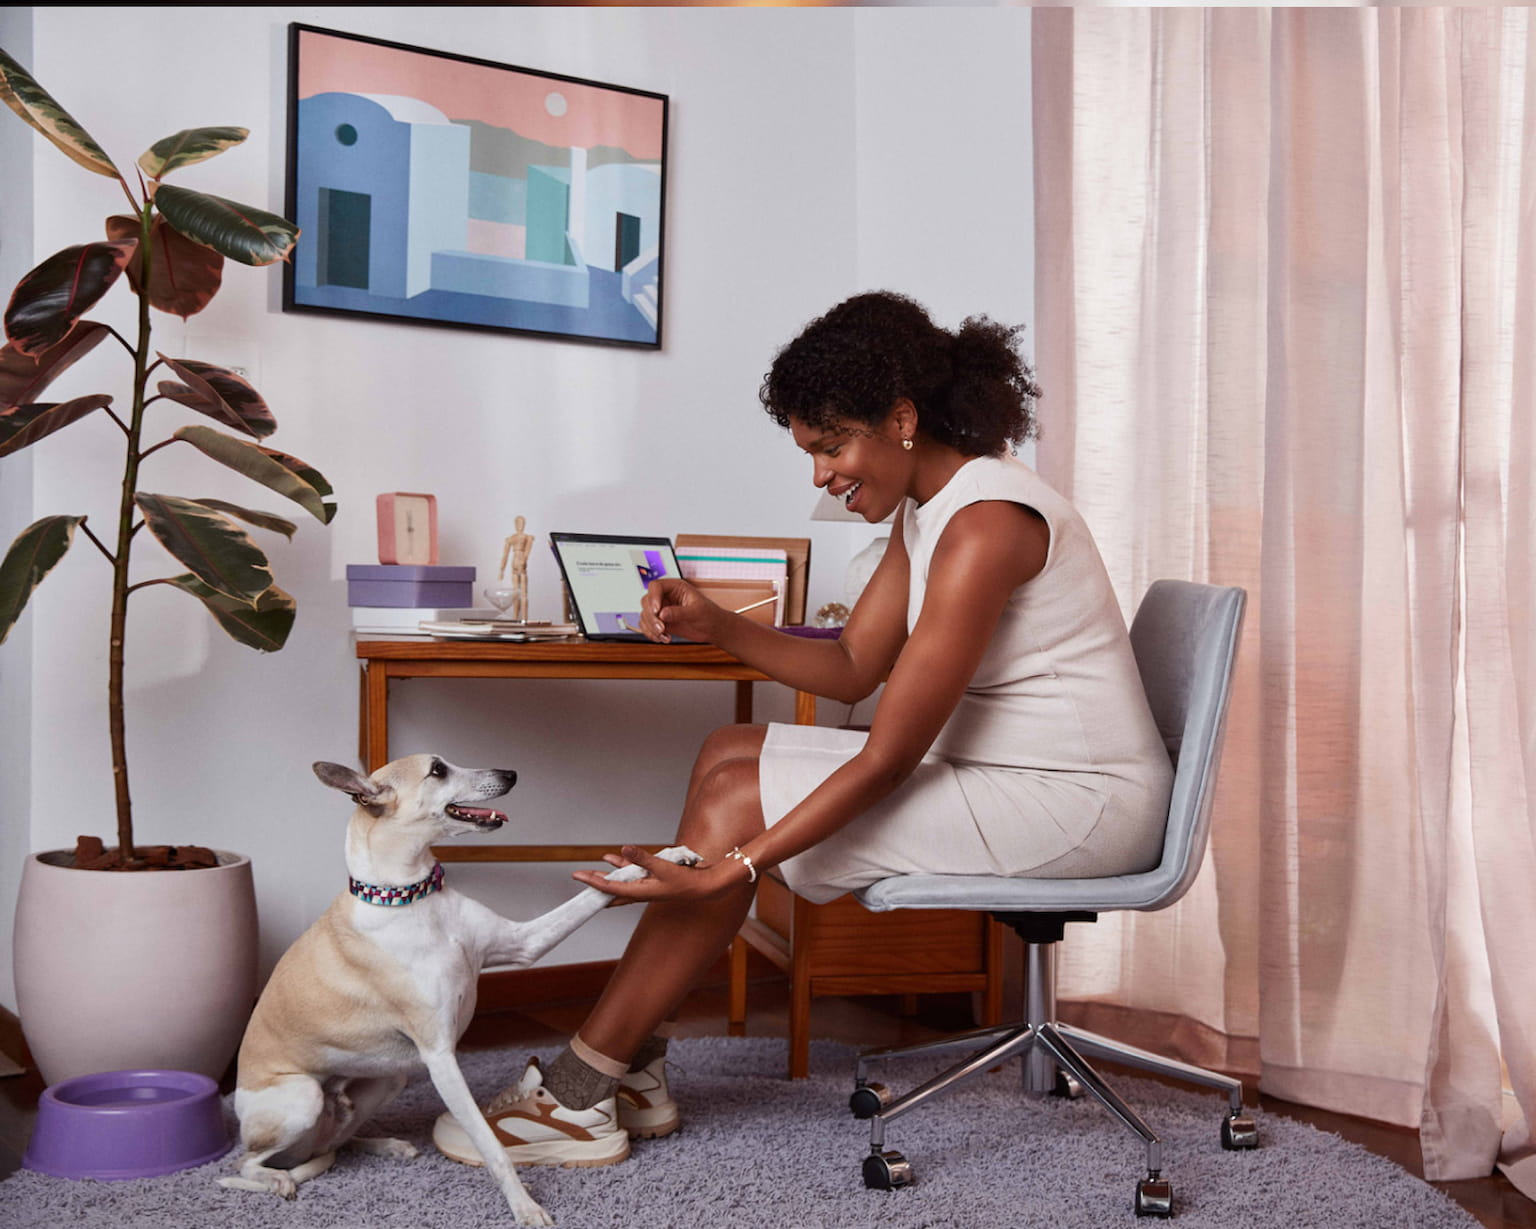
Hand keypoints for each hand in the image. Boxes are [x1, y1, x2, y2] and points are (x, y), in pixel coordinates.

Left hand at [572, 846, 744, 902]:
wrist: (704, 887)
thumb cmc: (685, 881)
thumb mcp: (662, 866)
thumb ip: (642, 858)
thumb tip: (623, 849)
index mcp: (640, 892)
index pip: (610, 888)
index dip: (593, 882)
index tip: (578, 876)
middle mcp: (640, 891)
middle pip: (611, 890)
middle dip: (595, 884)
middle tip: (578, 877)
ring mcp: (647, 886)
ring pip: (621, 881)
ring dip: (609, 874)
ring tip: (595, 866)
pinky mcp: (653, 879)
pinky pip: (634, 873)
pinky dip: (625, 866)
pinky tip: (618, 857)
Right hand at [639, 578, 720, 644]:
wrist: (713, 629)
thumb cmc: (709, 615)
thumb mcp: (696, 612)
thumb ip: (679, 612)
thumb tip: (662, 614)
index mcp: (675, 587)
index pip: (655, 586)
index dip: (653, 597)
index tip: (657, 611)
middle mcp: (666, 596)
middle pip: (646, 601)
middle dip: (652, 617)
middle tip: (662, 628)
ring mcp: (662, 609)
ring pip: (645, 615)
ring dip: (651, 627)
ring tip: (664, 636)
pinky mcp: (661, 621)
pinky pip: (647, 626)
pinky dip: (651, 634)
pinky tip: (663, 639)